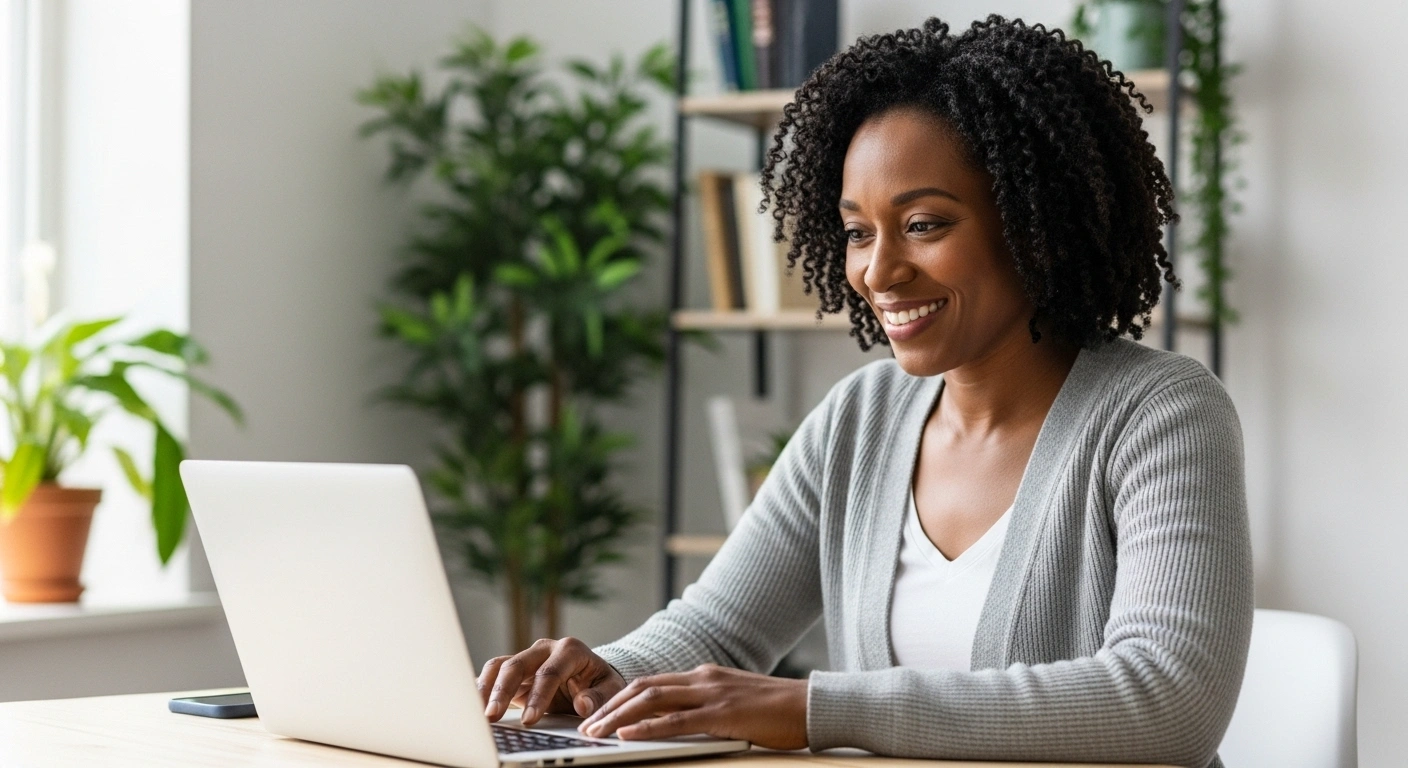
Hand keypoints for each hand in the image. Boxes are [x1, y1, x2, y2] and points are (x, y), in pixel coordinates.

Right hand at [477, 637, 625, 725]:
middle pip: (517, 665)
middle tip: (492, 716)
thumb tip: (583, 705)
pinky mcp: (515, 670)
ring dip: (486, 689)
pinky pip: (493, 674)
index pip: (550, 672)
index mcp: (570, 650)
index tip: (530, 720)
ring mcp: (528, 658)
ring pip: (499, 666)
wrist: (592, 675)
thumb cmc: (601, 682)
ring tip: (478, 713)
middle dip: (502, 691)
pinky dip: (481, 687)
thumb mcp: (610, 688)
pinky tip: (470, 702)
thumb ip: (599, 697)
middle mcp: (544, 649)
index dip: (538, 696)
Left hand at [577, 664, 807, 749]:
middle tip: (585, 726)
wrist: (813, 705)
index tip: (597, 715)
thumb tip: (676, 722)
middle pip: (643, 688)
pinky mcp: (724, 714)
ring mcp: (712, 693)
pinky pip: (678, 721)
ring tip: (595, 733)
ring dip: (618, 717)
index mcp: (704, 675)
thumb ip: (705, 706)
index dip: (620, 698)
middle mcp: (703, 678)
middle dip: (609, 707)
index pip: (651, 683)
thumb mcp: (734, 702)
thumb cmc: (777, 710)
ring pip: (652, 700)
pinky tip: (628, 735)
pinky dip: (648, 727)